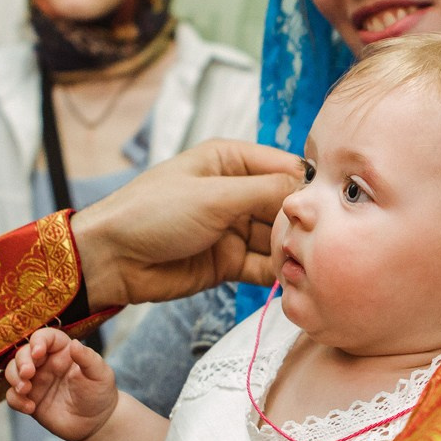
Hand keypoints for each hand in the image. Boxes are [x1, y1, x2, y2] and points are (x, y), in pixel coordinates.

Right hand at [4, 327, 118, 440]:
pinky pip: (12, 396)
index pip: (45, 338)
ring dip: (14, 378)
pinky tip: (30, 408)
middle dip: (21, 361)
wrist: (96, 422)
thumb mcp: (100, 375)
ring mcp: (36, 381)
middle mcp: (45, 363)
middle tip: (28, 374)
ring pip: (13, 372)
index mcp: (62, 351)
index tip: (38, 352)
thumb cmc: (100, 393)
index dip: (38, 341)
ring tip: (25, 389)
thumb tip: (75, 344)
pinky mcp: (30, 399)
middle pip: (23, 353)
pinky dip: (16, 400)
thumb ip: (88, 359)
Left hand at [69, 141, 303, 306]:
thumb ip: (265, 193)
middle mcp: (237, 192)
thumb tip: (311, 194)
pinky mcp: (229, 262)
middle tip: (318, 242)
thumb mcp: (213, 195)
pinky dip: (278, 273)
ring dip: (292, 251)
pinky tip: (294, 280)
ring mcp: (234, 228)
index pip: (285, 169)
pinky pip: (263, 266)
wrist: (111, 259)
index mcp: (231, 160)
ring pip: (278, 238)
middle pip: (286, 207)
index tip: (329, 208)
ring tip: (310, 263)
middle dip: (301, 224)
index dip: (308, 188)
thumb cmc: (153, 212)